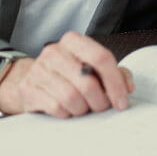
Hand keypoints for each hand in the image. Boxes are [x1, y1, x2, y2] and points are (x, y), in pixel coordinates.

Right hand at [0, 31, 134, 117]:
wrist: (32, 79)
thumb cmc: (68, 74)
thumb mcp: (92, 67)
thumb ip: (116, 73)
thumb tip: (127, 86)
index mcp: (73, 41)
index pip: (101, 58)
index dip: (115, 83)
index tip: (122, 101)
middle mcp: (54, 51)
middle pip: (87, 82)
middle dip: (100, 101)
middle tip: (101, 106)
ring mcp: (39, 70)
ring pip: (71, 98)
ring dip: (82, 109)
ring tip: (83, 107)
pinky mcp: (28, 88)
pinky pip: (56, 108)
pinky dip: (66, 114)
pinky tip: (67, 108)